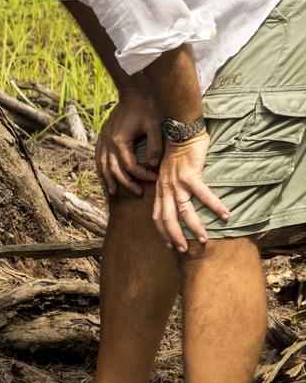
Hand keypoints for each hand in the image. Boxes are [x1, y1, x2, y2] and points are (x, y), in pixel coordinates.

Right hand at [95, 88, 161, 196]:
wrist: (135, 91)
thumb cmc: (146, 107)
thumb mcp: (154, 126)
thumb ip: (154, 146)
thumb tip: (152, 164)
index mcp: (120, 140)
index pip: (130, 165)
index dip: (142, 175)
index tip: (154, 178)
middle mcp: (108, 141)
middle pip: (114, 168)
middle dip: (126, 182)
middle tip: (138, 192)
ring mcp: (104, 137)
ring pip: (102, 163)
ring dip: (108, 178)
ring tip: (113, 191)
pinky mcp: (104, 133)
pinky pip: (98, 153)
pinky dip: (100, 165)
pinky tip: (102, 173)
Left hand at [152, 131, 229, 250]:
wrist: (180, 132)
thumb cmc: (177, 154)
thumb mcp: (168, 174)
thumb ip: (170, 189)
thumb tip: (177, 205)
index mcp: (160, 189)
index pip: (157, 216)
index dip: (163, 232)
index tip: (170, 245)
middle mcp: (166, 187)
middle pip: (168, 218)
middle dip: (175, 236)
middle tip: (185, 250)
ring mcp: (177, 181)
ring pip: (184, 210)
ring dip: (195, 226)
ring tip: (204, 239)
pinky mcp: (190, 174)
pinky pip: (203, 194)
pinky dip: (214, 206)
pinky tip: (225, 215)